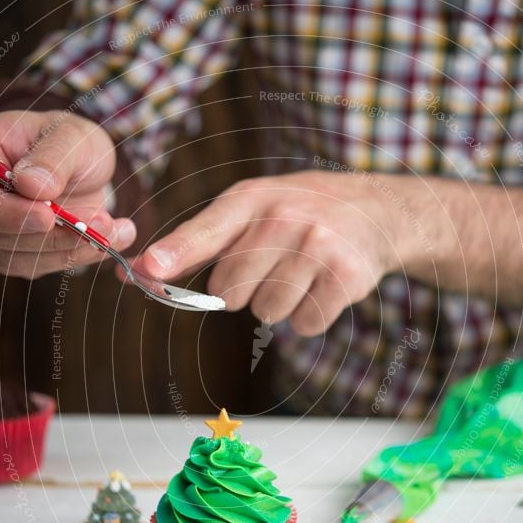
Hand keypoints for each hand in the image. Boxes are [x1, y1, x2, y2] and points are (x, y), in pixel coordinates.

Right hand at [0, 110, 135, 278]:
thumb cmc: (73, 143)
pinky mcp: (21, 254)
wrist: (85, 168)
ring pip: (22, 257)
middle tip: (101, 223)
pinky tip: (113, 239)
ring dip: (71, 248)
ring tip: (111, 227)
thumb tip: (30, 184)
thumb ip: (52, 158)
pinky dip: (80, 255)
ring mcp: (0, 230)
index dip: (9, 213)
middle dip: (52, 236)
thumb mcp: (71, 137)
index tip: (46, 216)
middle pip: (0, 234)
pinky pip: (45, 265)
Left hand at [133, 170, 412, 334]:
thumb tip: (144, 271)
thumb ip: (202, 240)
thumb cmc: (302, 213)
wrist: (378, 212)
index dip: (175, 253)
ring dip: (280, 303)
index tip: (149, 270)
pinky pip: (304, 324)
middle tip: (275, 262)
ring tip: (303, 271)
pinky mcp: (345, 276)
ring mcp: (318, 246)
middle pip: (230, 292)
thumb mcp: (255, 207)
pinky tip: (324, 284)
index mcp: (253, 198)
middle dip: (245, 289)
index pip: (207, 230)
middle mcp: (284, 218)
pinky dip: (310, 315)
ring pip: (267, 312)